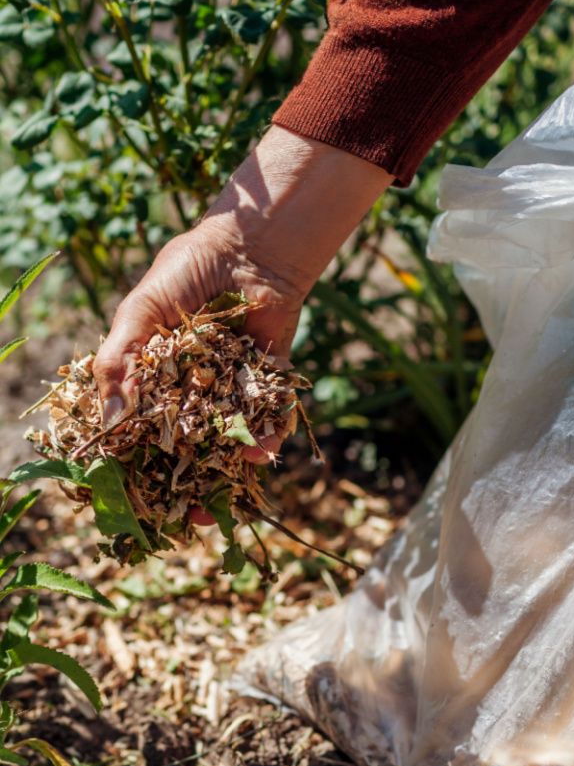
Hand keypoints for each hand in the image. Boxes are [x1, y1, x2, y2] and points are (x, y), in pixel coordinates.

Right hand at [93, 125, 391, 521]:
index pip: (144, 430)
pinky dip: (269, 436)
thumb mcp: (139, 313)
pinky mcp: (269, 382)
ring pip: (231, 441)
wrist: (245, 247)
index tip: (139, 499)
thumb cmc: (184, 272)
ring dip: (231, 469)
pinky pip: (270, 417)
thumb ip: (120, 362)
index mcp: (156, 377)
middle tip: (196, 518)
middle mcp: (193, 388)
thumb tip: (111, 421)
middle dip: (192, 484)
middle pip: (190, 447)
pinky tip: (264, 452)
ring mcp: (232, 388)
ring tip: (227, 499)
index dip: (141, 465)